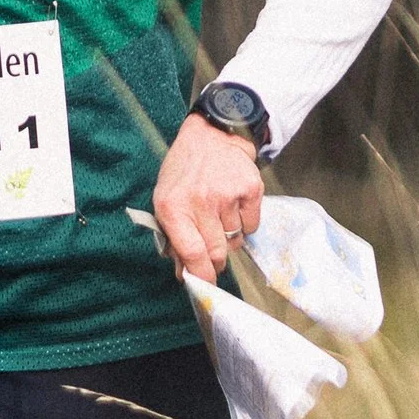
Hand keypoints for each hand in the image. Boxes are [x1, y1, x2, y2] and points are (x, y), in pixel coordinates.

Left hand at [152, 115, 264, 285]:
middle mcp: (200, 201)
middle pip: (217, 252)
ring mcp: (227, 194)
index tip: (205, 284)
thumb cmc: (183, 172)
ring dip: (230, 237)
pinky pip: (252, 226)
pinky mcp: (250, 188)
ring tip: (220, 215)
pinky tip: (234, 205)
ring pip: (236, 241)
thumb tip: (184, 273)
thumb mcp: (166, 201)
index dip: (200, 274)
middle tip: (214, 253)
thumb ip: (174, 239)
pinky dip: (245, 223)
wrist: (208, 133)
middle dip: (216, 260)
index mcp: (173, 207)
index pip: (191, 252)